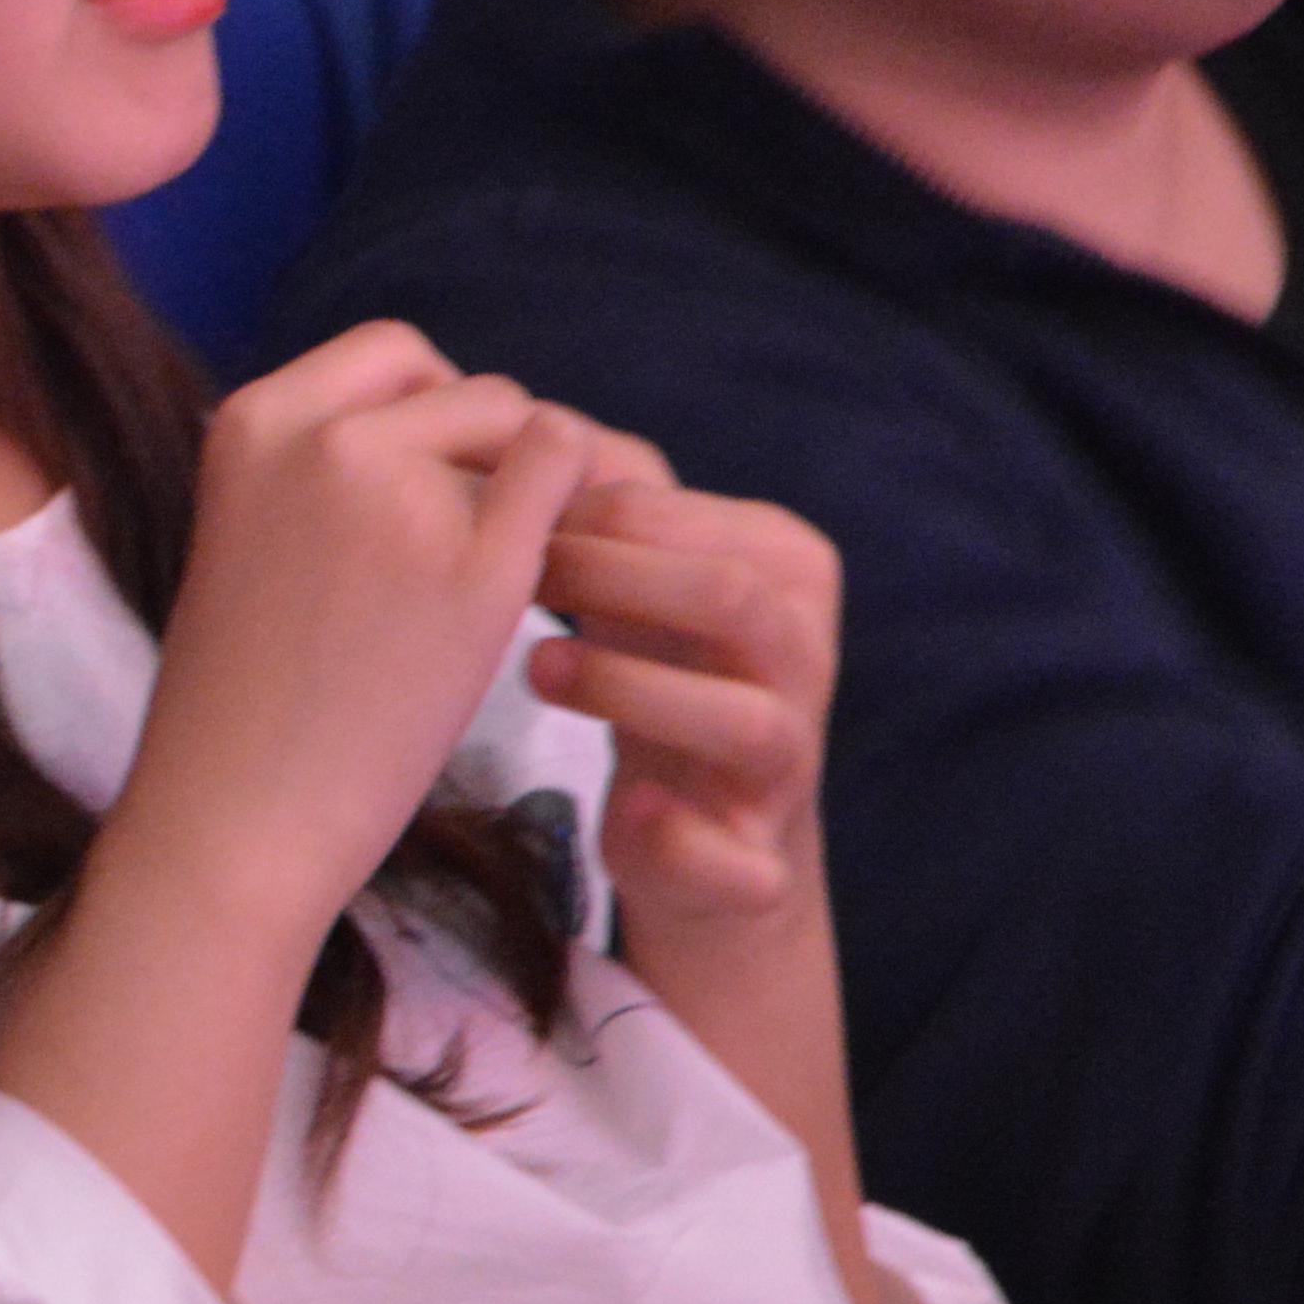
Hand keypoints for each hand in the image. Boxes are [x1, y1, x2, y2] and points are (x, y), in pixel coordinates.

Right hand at [115, 322, 602, 949]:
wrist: (238, 814)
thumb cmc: (247, 695)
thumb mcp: (249, 535)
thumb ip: (326, 466)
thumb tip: (466, 420)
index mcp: (248, 422)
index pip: (389, 355)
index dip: (433, 411)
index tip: (438, 486)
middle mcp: (320, 439)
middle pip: (462, 385)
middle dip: (490, 452)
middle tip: (481, 541)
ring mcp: (399, 498)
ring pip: (520, 423)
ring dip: (530, 488)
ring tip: (497, 580)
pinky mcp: (476, 567)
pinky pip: (566, 470)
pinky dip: (578, 507)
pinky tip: (549, 577)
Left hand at [522, 446, 841, 937]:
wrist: (699, 825)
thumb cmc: (648, 666)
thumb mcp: (635, 583)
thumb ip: (601, 519)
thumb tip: (518, 438)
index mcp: (785, 569)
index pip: (689, 517)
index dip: (587, 510)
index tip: (498, 513)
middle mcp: (805, 658)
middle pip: (730, 598)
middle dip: (612, 580)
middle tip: (515, 577)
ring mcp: (789, 765)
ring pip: (746, 720)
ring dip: (632, 690)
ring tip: (534, 666)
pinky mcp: (759, 865)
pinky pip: (741, 863)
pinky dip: (679, 840)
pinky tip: (625, 813)